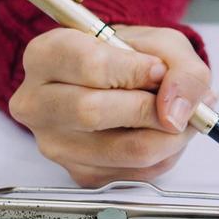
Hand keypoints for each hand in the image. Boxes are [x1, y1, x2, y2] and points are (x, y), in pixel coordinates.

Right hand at [7, 26, 215, 186]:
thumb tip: (175, 113)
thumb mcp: (164, 45)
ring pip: (122, 150)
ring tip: (175, 117)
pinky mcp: (79, 174)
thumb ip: (181, 70)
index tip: (158, 70)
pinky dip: (164, 154)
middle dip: (150, 108)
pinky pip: (135, 172)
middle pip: (93, 112)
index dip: (134, 70)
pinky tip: (158, 133)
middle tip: (174, 101)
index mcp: (46, 55)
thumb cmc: (134, 58)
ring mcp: (54, 143)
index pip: (88, 65)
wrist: (127, 83)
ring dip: (167, 136)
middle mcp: (37, 102)